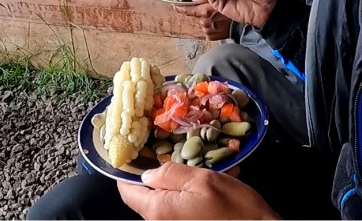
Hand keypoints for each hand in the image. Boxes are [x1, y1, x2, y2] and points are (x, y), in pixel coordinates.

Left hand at [118, 162, 278, 219]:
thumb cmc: (235, 210)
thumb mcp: (204, 181)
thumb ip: (171, 174)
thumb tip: (147, 173)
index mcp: (158, 209)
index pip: (126, 190)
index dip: (128, 170)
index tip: (138, 151)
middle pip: (147, 193)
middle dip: (161, 172)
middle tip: (180, 155)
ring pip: (167, 197)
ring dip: (182, 180)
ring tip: (205, 167)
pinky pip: (182, 205)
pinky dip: (193, 192)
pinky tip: (215, 181)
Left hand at [173, 0, 231, 40]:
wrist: (243, 27)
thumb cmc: (234, 10)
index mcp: (205, 12)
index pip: (188, 9)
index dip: (180, 7)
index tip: (174, 5)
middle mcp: (204, 22)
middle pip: (196, 15)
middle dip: (200, 11)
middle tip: (208, 9)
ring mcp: (207, 30)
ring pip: (202, 22)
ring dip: (207, 19)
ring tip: (217, 18)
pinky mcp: (210, 36)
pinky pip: (207, 31)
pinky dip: (211, 27)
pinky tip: (218, 25)